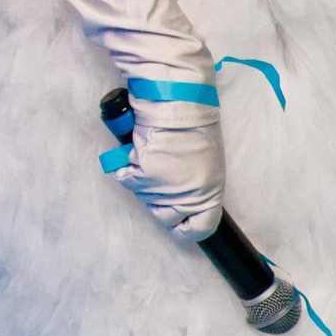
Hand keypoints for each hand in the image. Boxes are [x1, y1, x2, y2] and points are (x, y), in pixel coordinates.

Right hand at [114, 109, 224, 242]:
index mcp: (209, 193)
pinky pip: (127, 179)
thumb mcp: (208, 165)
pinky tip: (139, 151)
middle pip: (164, 216)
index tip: (177, 224)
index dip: (185, 230)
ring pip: (143, 196)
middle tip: (160, 176)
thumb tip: (182, 200)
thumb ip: (197, 187)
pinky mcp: (144, 175)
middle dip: (157, 200)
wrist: (178, 106)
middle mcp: (188, 196)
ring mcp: (165, 188)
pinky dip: (127, 166)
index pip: (200, 228)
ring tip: (154, 155)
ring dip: (143, 179)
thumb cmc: (194, 128)